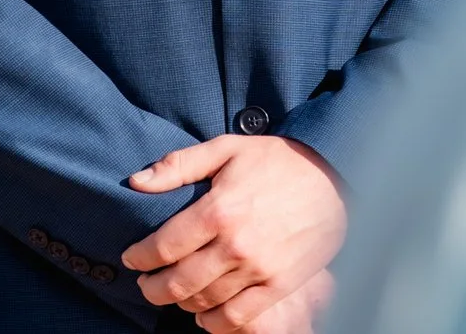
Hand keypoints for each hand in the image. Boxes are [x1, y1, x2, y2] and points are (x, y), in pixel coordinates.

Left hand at [123, 135, 345, 331]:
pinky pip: (238, 316)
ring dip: (181, 303)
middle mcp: (235, 245)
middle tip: (145, 284)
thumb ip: (178, 165)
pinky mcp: (280, 285)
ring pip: (204, 301)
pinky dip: (215, 322)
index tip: (131, 259)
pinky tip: (204, 315)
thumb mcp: (226, 149)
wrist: (335, 175)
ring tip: (174, 294)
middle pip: (178, 282)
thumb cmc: (278, 160)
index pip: (163, 247)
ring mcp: (259, 269)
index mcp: (218, 210)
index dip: (140, 258)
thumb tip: (135, 182)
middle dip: (153, 288)